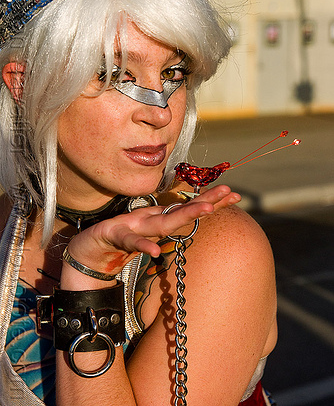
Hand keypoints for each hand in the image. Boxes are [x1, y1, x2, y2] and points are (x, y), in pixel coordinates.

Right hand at [65, 185, 240, 277]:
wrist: (86, 253)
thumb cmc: (116, 242)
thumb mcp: (145, 237)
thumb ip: (163, 228)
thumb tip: (186, 223)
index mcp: (156, 221)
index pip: (187, 210)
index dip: (210, 202)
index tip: (234, 194)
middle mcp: (147, 220)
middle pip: (180, 212)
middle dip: (205, 202)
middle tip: (228, 192)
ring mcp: (132, 227)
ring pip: (160, 223)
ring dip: (183, 216)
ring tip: (205, 210)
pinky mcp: (114, 237)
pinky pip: (130, 243)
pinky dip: (142, 247)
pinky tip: (155, 252)